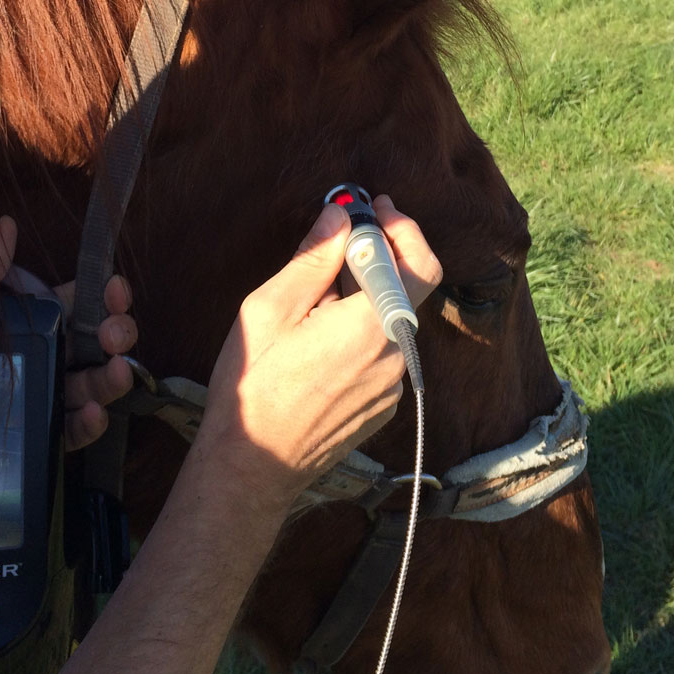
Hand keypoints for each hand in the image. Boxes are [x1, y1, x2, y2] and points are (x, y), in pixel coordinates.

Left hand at [0, 217, 140, 452]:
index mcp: (21, 322)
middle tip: (114, 334)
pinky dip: (87, 423)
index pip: (75, 303)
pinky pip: (66, 431)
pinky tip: (92, 411)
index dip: (103, 294)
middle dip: (116, 334)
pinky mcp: (26, 437)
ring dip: (111, 379)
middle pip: (93, 345)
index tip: (115, 288)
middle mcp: (37, 358)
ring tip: (117, 372)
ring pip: (88, 387)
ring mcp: (35, 398)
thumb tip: (6, 226)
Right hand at [195, 196, 442, 509]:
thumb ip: (313, 259)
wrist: (253, 464)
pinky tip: (319, 339)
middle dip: (377, 259)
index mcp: (371, 325)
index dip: (402, 229)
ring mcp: (392, 386)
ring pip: (391, 321)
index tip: (376, 209)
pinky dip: (361, 332)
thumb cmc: (254, 384)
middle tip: (340, 243)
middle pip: (406, 289)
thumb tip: (340, 218)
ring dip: (364, 298)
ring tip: (315, 300)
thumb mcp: (270, 308)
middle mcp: (394, 356)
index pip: (419, 263)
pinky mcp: (382, 406)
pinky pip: (382, 353)